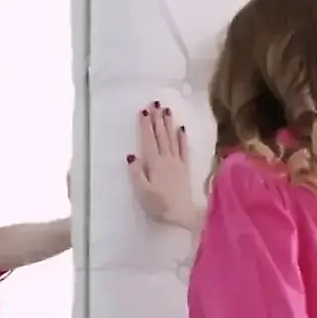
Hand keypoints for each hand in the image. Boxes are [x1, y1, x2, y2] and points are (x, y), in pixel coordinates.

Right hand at [127, 103, 199, 231]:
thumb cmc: (159, 205)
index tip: (144, 110)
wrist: (182, 214)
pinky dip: (182, 138)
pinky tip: (181, 128)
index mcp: (154, 164)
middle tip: (155, 103)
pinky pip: (184, 149)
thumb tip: (131, 155)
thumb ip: (136, 173)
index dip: (146, 125)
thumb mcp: (142, 192)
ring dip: (168, 124)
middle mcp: (166, 159)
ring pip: (172, 139)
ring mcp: (177, 162)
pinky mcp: (184, 168)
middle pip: (161, 135)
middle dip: (157, 119)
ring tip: (167, 110)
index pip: (149, 140)